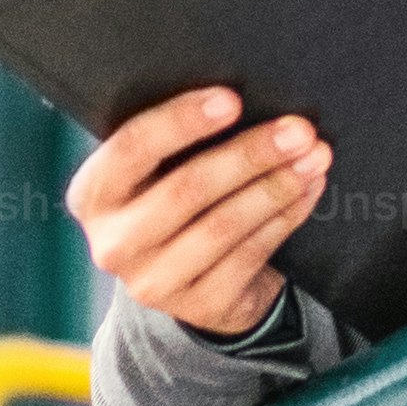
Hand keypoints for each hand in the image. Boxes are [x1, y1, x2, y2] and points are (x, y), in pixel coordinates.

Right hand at [68, 86, 329, 337]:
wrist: (188, 280)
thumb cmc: (174, 201)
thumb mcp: (154, 173)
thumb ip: (174, 142)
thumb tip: (238, 99)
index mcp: (93, 195)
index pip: (132, 149)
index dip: (182, 121)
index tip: (232, 100)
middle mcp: (113, 243)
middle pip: (188, 189)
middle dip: (250, 154)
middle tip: (298, 129)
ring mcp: (154, 282)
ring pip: (225, 225)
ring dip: (276, 186)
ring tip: (313, 156)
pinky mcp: (199, 306)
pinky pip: (251, 253)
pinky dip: (286, 216)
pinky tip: (308, 189)